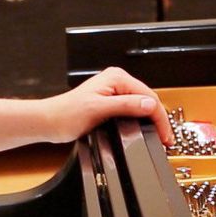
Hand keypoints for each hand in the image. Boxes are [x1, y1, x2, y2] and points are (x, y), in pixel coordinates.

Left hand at [41, 67, 173, 145]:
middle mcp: (117, 81)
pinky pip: (131, 110)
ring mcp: (113, 92)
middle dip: (157, 119)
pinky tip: (144, 130)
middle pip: (147, 100)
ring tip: (159, 136)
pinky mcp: (110, 103)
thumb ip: (126, 106)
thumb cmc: (66, 114)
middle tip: (166, 138)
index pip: (148, 96)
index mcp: (117, 78)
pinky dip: (139, 121)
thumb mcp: (99, 110)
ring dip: (150, 121)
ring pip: (141, 106)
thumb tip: (149, 105)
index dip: (159, 117)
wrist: (49, 122)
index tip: (165, 134)